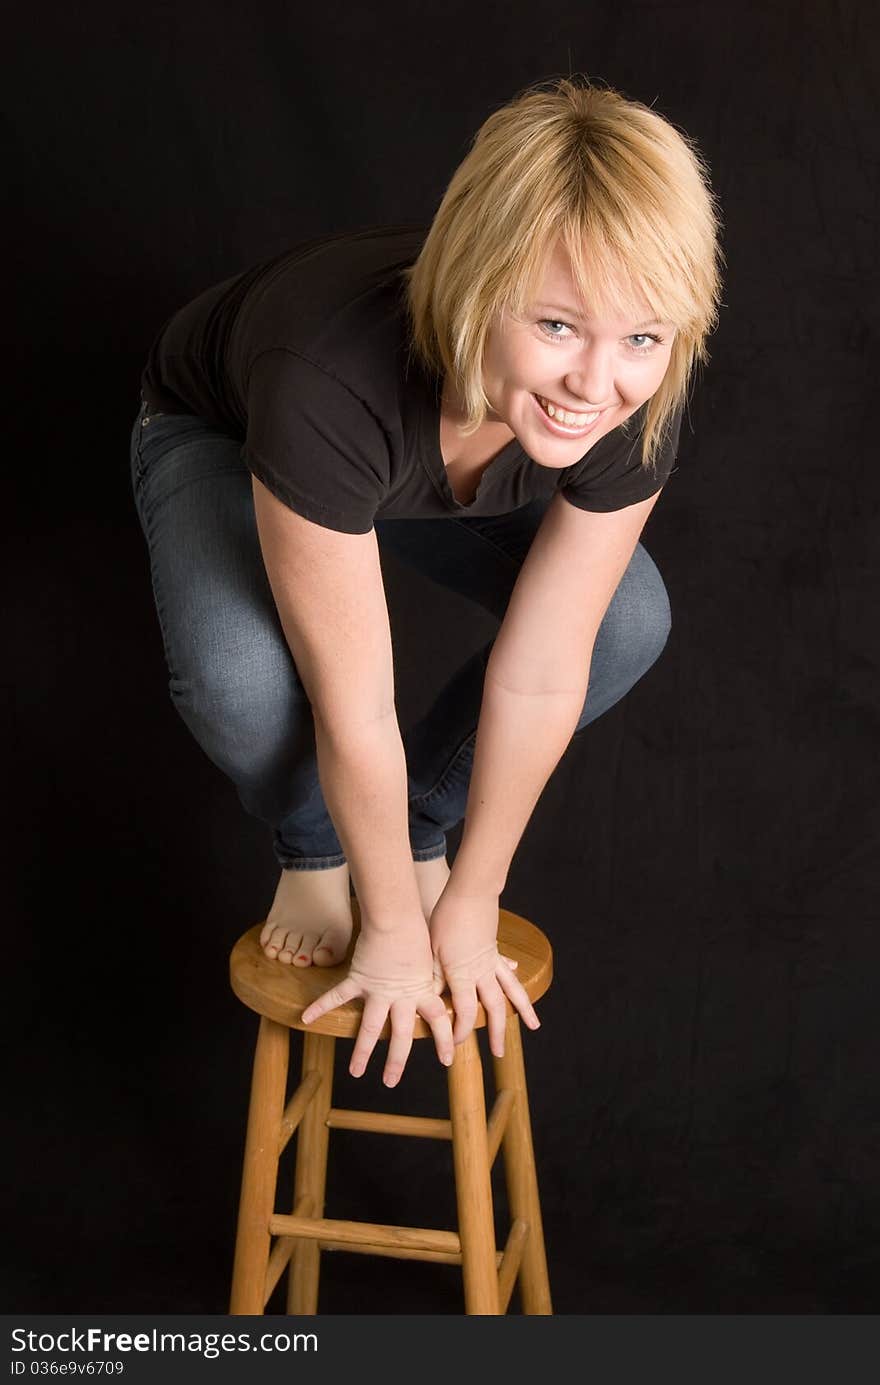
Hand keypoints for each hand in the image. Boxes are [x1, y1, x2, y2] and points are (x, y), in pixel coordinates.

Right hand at [300, 916, 453, 1086]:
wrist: (397, 917)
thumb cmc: (419, 930)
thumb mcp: (435, 956)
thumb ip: (437, 974)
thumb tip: (455, 980)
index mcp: (422, 991)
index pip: (439, 1021)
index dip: (444, 1041)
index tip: (447, 1060)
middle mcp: (401, 997)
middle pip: (400, 1036)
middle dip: (397, 1061)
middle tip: (390, 1082)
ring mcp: (378, 990)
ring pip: (370, 1027)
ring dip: (362, 1051)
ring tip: (355, 1072)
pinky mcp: (359, 978)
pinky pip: (337, 996)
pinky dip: (321, 1006)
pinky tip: (305, 1017)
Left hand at [428, 881, 540, 1055]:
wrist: (469, 893)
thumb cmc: (445, 920)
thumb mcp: (432, 951)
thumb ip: (435, 976)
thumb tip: (433, 998)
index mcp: (463, 975)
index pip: (465, 1011)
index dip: (462, 1031)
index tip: (456, 1043)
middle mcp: (482, 972)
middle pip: (495, 1008)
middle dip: (498, 1032)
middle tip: (499, 1052)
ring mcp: (492, 961)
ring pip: (511, 991)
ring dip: (523, 1009)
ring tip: (534, 1026)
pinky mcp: (494, 949)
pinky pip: (507, 969)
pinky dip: (514, 976)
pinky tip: (520, 975)